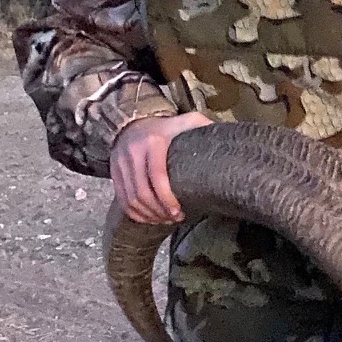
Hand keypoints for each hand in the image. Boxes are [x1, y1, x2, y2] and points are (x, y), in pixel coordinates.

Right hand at [109, 108, 213, 223]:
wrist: (133, 122)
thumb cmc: (167, 128)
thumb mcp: (186, 121)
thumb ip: (203, 127)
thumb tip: (227, 138)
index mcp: (154, 141)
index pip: (157, 176)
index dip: (167, 199)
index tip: (179, 211)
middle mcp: (134, 151)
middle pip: (142, 192)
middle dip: (159, 211)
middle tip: (174, 218)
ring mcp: (121, 162)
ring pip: (131, 199)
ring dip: (148, 215)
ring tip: (164, 219)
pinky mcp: (114, 172)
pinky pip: (122, 200)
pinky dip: (135, 213)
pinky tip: (150, 217)